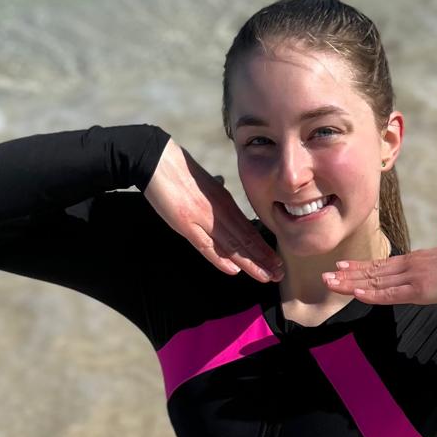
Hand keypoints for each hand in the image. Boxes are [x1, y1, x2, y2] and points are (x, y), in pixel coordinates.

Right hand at [143, 138, 282, 282]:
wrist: (157, 159)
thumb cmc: (179, 170)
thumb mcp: (206, 184)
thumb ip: (216, 196)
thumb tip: (222, 190)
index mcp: (225, 202)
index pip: (249, 229)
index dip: (263, 247)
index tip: (276, 261)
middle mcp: (219, 211)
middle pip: (245, 239)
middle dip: (263, 259)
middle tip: (279, 274)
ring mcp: (203, 218)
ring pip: (232, 244)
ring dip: (250, 262)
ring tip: (266, 276)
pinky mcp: (185, 223)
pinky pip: (206, 244)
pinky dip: (220, 258)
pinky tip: (234, 270)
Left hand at [321, 203, 436, 304]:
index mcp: (415, 258)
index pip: (381, 263)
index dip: (359, 265)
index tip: (341, 264)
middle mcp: (409, 266)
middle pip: (372, 271)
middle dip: (347, 274)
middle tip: (325, 275)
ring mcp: (412, 278)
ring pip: (375, 281)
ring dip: (351, 283)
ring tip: (330, 282)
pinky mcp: (419, 291)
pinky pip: (390, 294)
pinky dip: (372, 294)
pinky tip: (356, 293)